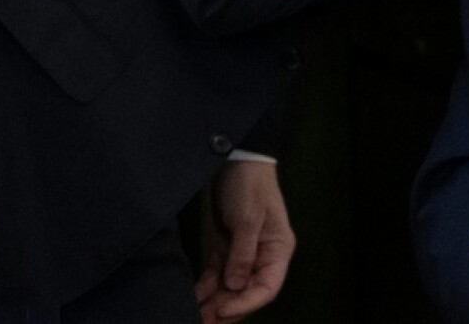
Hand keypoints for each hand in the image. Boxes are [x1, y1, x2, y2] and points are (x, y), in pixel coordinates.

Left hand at [195, 160, 295, 322]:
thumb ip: (242, 253)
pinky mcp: (224, 250)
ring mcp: (242, 255)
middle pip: (247, 293)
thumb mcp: (248, 218)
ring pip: (229, 289)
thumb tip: (234, 287)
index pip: (267, 287)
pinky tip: (191, 300)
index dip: (247, 303)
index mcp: (277, 250)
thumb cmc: (250, 186)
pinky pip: (215, 277)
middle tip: (203, 323)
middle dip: (226, 310)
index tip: (223, 310)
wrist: (236, 160)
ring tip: (192, 318)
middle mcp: (261, 257)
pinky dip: (204, 290)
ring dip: (213, 304)